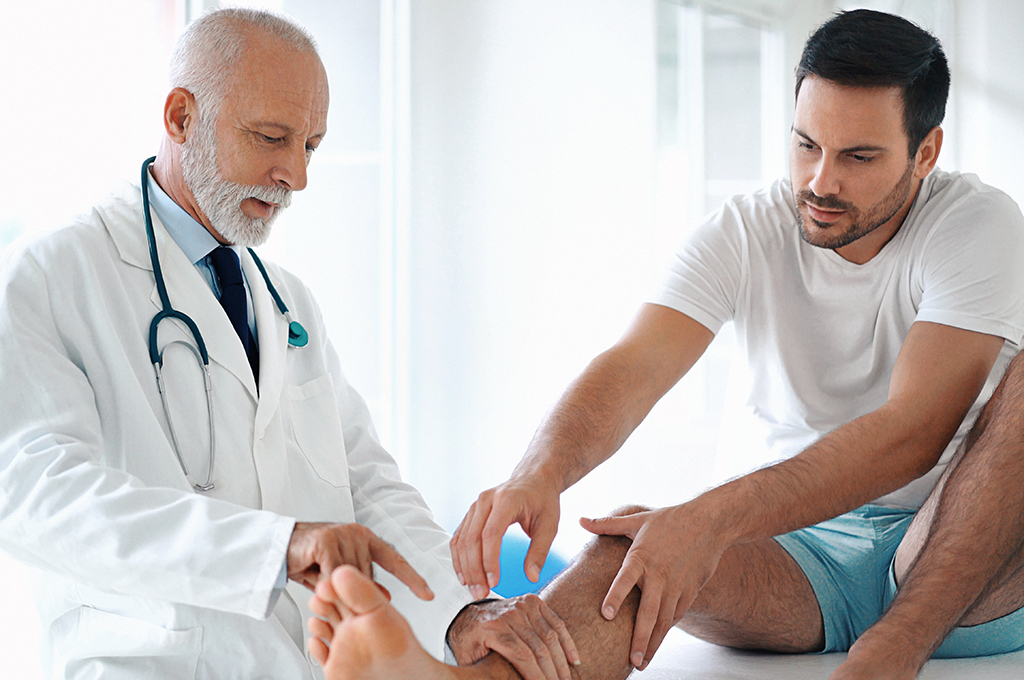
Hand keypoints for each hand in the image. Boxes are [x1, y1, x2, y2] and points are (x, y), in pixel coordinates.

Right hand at [287, 521, 432, 600]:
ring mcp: (343, 534)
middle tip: (329, 592)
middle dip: (350, 591)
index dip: (412, 579)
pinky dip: (324, 583)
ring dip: (334, 587)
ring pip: (351, 577)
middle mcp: (358, 533)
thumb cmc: (309, 560)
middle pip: (366, 576)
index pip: (395, 561)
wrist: (279, 546)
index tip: (428, 595)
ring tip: (315, 577)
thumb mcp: (340, 575)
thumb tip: (386, 597)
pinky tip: (314, 576)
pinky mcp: (327, 540)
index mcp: (366, 538)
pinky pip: (334, 575)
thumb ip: (362, 583)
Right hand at [306, 569, 392, 663]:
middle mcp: (353, 625)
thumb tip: (340, 571)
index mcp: (365, 608)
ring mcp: (344, 644)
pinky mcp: (336, 664)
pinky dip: (316, 647)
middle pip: (330, 606)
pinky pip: (320, 652)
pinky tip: (318, 643)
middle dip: (322, 600)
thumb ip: (361, 592)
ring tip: (318, 620)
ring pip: (322, 627)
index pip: (345, 589)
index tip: (327, 580)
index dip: (334, 583)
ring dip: (316, 622)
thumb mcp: (378, 611)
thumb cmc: (400, 649)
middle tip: (318, 596)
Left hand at [447, 596, 579, 679]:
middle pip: (539, 647)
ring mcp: (523, 605)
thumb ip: (482, 670)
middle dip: (551, 673)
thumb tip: (492, 679)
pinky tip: (573, 659)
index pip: (521, 656)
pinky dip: (567, 641)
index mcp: (492, 628)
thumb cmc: (469, 642)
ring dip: (561, 661)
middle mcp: (509, 614)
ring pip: (550, 636)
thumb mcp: (468, 658)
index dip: (536, 676)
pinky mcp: (533, 602)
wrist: (469, 614)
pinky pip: (555, 621)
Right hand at [450, 475, 560, 599]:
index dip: (489, 560)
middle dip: (475, 569)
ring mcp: (475, 506)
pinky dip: (459, 558)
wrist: (533, 479)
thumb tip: (532, 577)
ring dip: (465, 567)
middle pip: (472, 539)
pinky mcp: (471, 514)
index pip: (491, 533)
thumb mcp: (550, 524)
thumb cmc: (542, 500)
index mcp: (506, 500)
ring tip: (474, 590)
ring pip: (462, 540)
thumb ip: (540, 551)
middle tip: (481, 594)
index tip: (494, 582)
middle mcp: (485, 500)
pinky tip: (465, 576)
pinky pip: (459, 537)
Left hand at [580, 505, 724, 669]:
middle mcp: (659, 575)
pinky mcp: (690, 591)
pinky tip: (656, 644)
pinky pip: (676, 615)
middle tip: (631, 660)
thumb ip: (607, 524)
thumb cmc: (669, 519)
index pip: (625, 578)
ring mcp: (676, 586)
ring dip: (653, 642)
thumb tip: (580, 519)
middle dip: (640, 638)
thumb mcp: (637, 520)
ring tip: (641, 662)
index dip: (615, 596)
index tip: (605, 615)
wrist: (709, 523)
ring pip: (664, 620)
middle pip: (648, 611)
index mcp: (641, 557)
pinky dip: (666, 631)